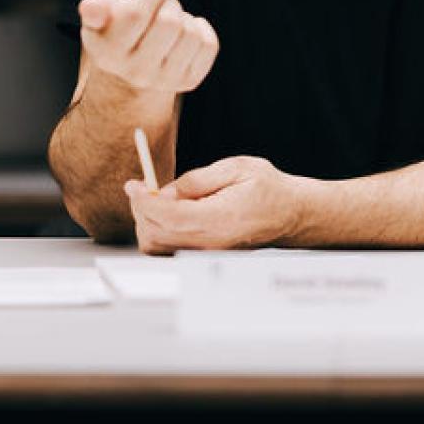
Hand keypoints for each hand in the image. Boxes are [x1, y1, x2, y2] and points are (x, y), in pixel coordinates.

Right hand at [77, 0, 217, 95]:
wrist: (130, 71)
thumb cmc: (115, 31)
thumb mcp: (97, 18)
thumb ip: (94, 9)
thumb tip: (91, 8)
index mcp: (108, 53)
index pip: (135, 15)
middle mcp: (136, 72)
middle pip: (169, 22)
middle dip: (169, 2)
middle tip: (162, 3)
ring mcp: (164, 81)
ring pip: (191, 33)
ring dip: (184, 17)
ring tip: (169, 21)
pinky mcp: (189, 82)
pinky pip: (209, 44)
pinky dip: (201, 29)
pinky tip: (186, 32)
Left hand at [123, 156, 307, 254]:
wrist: (291, 214)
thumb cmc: (268, 188)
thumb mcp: (236, 168)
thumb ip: (197, 180)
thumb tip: (164, 191)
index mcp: (220, 218)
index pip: (168, 216)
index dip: (143, 201)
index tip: (133, 184)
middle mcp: (211, 242)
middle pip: (155, 235)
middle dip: (140, 210)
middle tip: (141, 188)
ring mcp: (207, 253)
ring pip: (158, 246)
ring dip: (147, 221)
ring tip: (156, 199)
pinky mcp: (204, 256)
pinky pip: (168, 249)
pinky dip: (157, 231)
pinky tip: (167, 212)